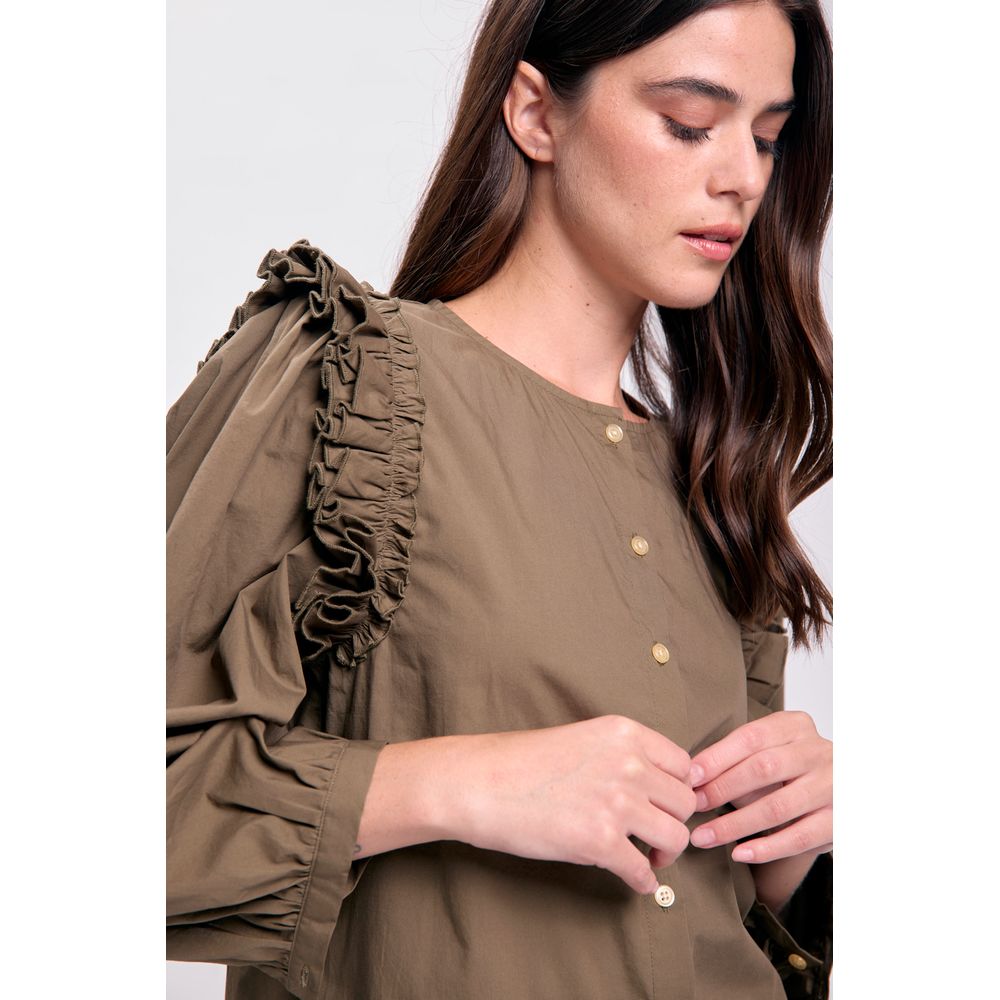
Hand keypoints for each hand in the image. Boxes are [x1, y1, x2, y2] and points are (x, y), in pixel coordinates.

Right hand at [449, 715, 696, 894]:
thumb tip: (654, 789)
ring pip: (676, 837)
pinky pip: (643, 871)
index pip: (684, 764)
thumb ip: (620, 757)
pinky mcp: (599, 841)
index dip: (678, 789)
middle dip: (674, 822)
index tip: (666, 804)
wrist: (478, 782)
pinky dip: (643, 881)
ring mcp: (616, 803)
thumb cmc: (520, 762)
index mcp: (624, 733)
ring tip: (649, 857)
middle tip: (656, 835)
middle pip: (685, 802)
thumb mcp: (582, 739)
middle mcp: (628, 764)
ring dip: (666, 853)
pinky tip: (633, 880)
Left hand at [685, 710, 831, 863]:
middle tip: (693, 806)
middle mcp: (817, 752)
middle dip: (722, 789)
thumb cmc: (795, 768)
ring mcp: (832, 787)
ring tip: (703, 836)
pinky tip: (740, 853)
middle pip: (763, 768)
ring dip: (734, 825)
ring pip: (777, 807)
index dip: (717, 757)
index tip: (691, 776)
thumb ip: (739, 759)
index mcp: (795, 726)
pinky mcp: (839, 822)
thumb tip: (694, 777)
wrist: (845, 788)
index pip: (751, 737)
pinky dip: (766, 848)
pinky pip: (798, 837)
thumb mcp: (772, 750)